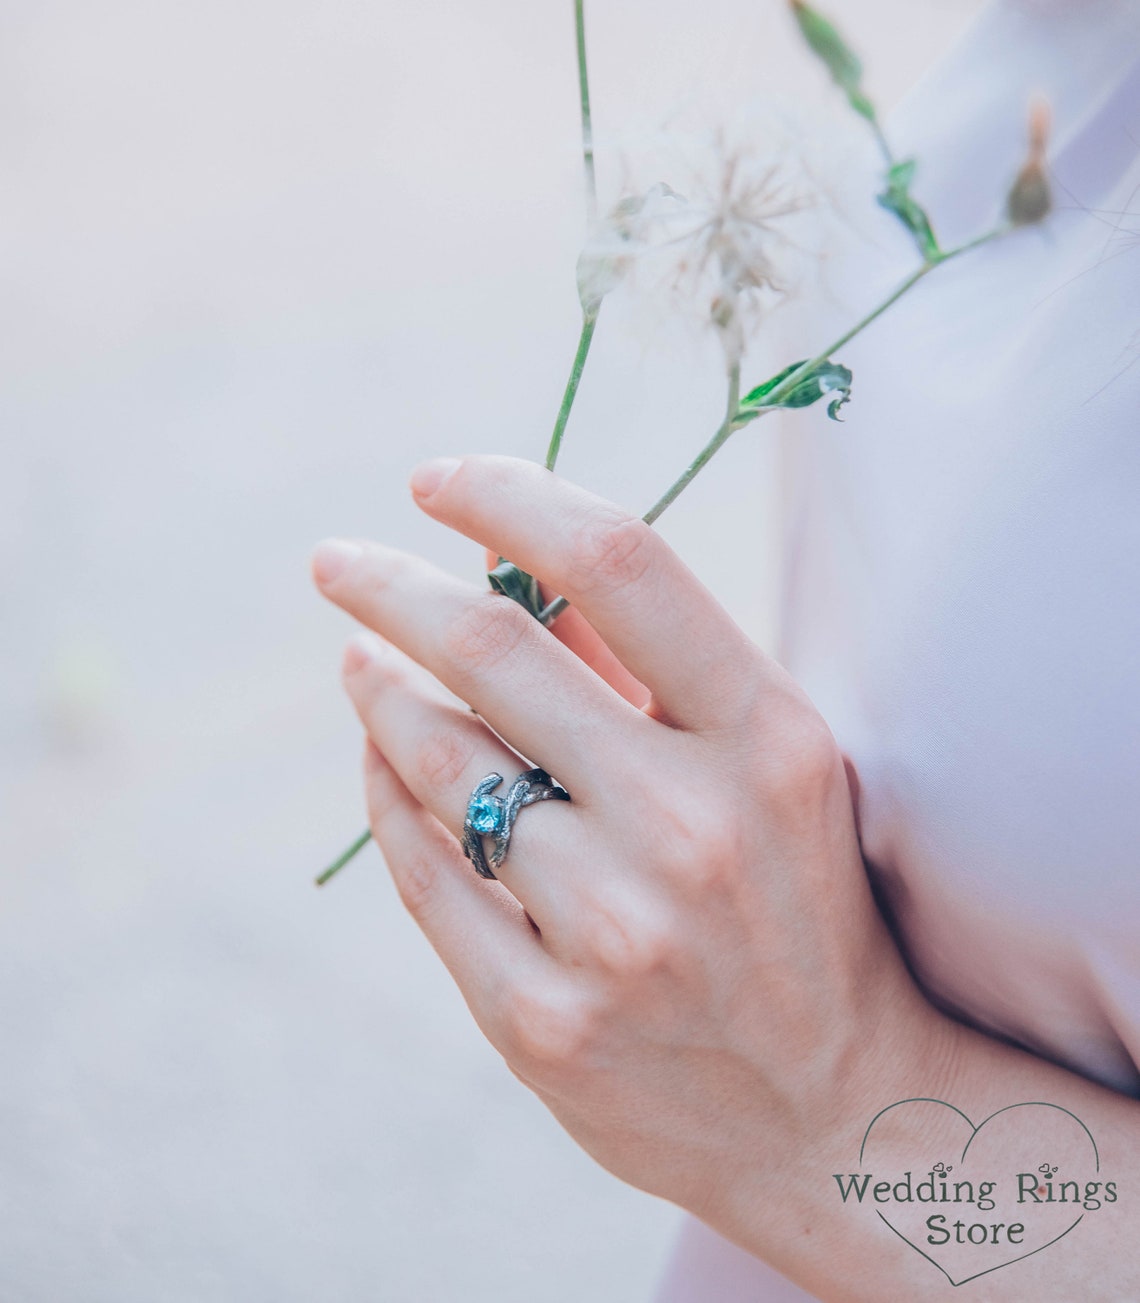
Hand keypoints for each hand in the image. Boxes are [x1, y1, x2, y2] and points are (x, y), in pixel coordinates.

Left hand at [311, 455, 946, 1256]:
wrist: (829, 1108)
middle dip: (389, 585)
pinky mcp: (544, 1022)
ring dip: (378, 688)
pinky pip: (424, 871)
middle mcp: (695, 827)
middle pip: (495, 648)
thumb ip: (644, 662)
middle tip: (336, 562)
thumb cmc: (792, 904)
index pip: (620, 561)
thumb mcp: (764, 766)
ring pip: (438, 761)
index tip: (437, 480)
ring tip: (358, 660)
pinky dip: (386, 794)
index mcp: (770, 739)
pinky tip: (381, 761)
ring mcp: (614, 933)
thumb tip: (507, 557)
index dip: (511, 495)